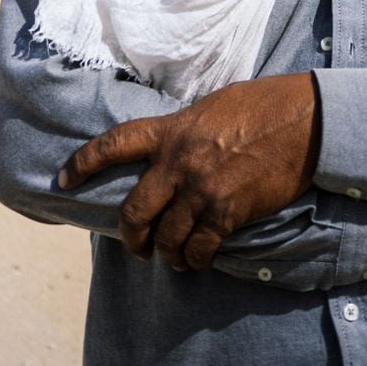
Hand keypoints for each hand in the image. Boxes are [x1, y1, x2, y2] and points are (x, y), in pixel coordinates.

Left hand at [59, 73, 320, 272]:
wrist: (303, 119)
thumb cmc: (262, 105)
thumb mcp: (213, 107)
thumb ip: (185, 131)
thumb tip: (172, 150)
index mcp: (173, 129)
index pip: (114, 144)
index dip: (83, 163)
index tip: (63, 178)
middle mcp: (180, 161)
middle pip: (136, 211)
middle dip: (132, 237)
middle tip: (138, 247)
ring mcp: (202, 189)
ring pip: (167, 238)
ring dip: (168, 254)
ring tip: (174, 259)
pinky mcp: (227, 211)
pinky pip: (199, 248)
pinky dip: (196, 260)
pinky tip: (200, 261)